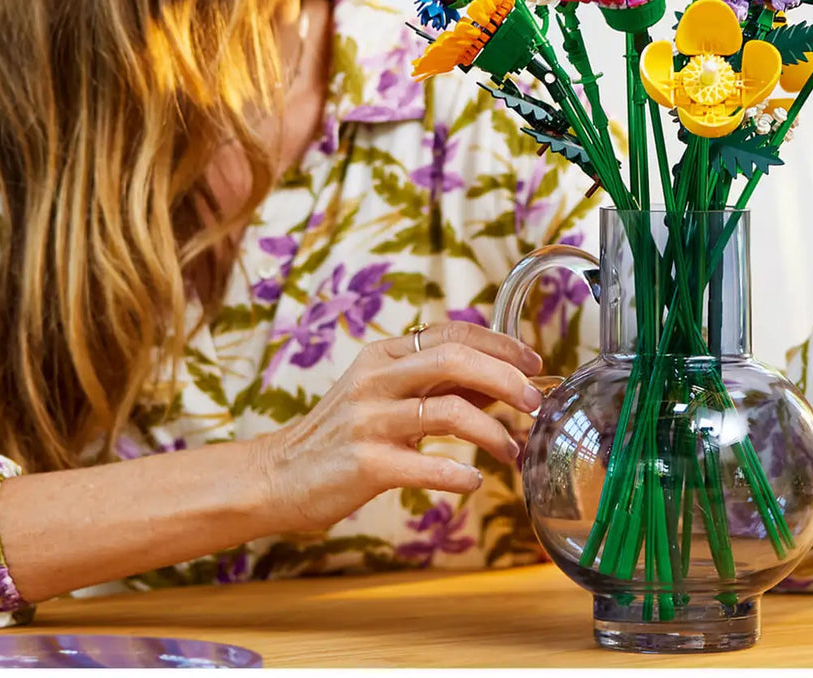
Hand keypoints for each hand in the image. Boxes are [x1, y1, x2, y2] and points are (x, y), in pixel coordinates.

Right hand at [256, 321, 543, 531]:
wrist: (279, 475)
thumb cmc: (342, 434)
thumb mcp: (386, 395)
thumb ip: (438, 384)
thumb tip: (501, 379)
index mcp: (383, 354)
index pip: (452, 332)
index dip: (501, 344)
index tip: (534, 362)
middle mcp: (375, 378)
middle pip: (453, 360)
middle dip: (505, 378)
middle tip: (534, 402)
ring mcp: (368, 420)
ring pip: (446, 411)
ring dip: (492, 432)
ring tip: (511, 451)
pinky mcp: (364, 463)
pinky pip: (425, 465)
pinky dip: (458, 473)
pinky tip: (474, 481)